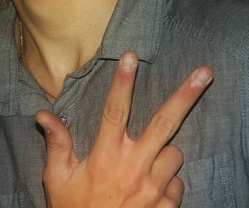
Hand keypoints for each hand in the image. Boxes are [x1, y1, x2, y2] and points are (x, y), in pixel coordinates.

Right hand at [35, 51, 212, 206]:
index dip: (123, 81)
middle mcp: (134, 167)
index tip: (131, 55)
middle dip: (186, 95)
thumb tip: (42, 113)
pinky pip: (177, 184)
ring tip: (143, 168)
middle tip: (205, 72)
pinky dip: (168, 184)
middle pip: (165, 121)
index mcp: (105, 156)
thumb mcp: (58, 180)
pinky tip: (150, 193)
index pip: (115, 110)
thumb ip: (56, 143)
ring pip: (174, 153)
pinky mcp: (167, 207)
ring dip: (164, 154)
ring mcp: (154, 188)